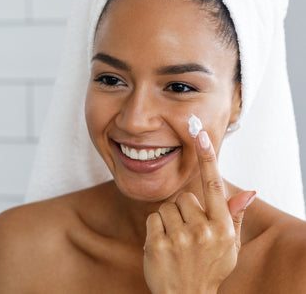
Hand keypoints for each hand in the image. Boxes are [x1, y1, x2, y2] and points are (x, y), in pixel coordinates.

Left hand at [143, 131, 255, 293]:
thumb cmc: (208, 268)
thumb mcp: (229, 247)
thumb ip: (235, 217)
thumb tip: (248, 192)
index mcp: (223, 228)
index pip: (214, 185)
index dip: (207, 157)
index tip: (200, 133)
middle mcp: (203, 230)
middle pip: (185, 197)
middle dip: (184, 211)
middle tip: (188, 234)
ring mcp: (179, 238)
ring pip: (167, 206)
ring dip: (169, 220)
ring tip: (176, 241)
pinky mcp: (158, 244)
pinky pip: (153, 218)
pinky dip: (155, 229)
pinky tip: (163, 246)